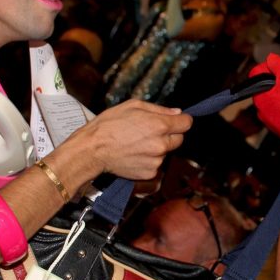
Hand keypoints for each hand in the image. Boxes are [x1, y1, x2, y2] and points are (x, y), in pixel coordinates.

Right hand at [75, 100, 191, 179]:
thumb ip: (158, 109)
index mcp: (160, 125)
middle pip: (179, 139)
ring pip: (166, 152)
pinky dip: (149, 160)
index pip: (186, 123)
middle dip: (169, 135)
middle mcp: (161, 144)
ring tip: (136, 143)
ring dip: (157, 148)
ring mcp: (156, 161)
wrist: (92, 150)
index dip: (181, 120)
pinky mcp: (150, 173)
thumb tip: (177, 112)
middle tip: (150, 132)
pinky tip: (134, 154)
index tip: (176, 121)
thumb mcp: (132, 106)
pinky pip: (156, 165)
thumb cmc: (108, 125)